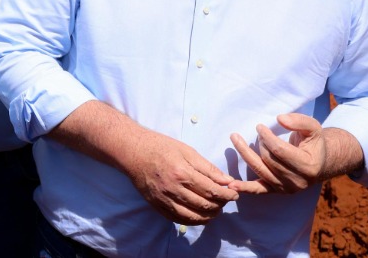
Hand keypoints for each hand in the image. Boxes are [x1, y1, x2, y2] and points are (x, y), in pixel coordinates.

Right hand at [123, 130, 248, 224]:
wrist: (132, 151)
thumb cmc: (160, 147)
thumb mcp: (186, 150)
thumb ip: (207, 167)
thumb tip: (227, 181)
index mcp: (182, 173)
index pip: (212, 190)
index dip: (227, 195)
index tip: (235, 194)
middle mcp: (173, 189)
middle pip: (205, 205)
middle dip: (221, 205)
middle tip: (226, 200)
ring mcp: (164, 199)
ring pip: (193, 216)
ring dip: (209, 216)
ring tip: (216, 209)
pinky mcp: (157, 205)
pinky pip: (178, 220)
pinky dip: (193, 221)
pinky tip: (199, 215)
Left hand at [230, 114, 361, 193]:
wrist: (320, 163)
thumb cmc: (314, 143)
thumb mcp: (313, 128)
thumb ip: (299, 121)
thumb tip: (279, 118)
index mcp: (308, 166)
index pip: (280, 151)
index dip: (266, 137)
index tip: (259, 126)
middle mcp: (297, 181)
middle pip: (269, 159)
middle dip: (260, 143)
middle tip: (258, 131)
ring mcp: (287, 188)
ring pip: (261, 171)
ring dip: (245, 154)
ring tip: (235, 138)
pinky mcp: (277, 190)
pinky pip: (259, 190)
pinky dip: (245, 188)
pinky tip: (232, 185)